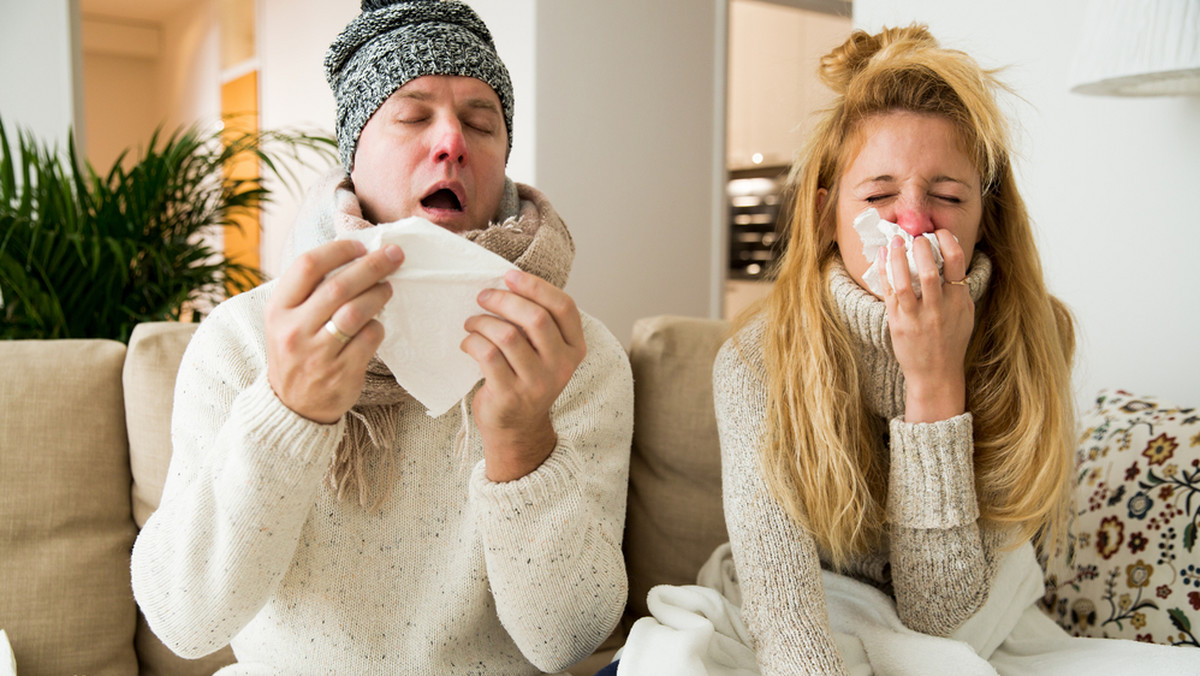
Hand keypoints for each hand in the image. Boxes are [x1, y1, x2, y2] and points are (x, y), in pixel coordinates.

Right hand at [265, 240, 403, 423]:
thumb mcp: (287, 320)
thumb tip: (354, 255)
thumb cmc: (296, 351)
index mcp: (278, 309)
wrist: (292, 406)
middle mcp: (293, 330)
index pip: (307, 266)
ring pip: (356, 311)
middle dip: (372, 266)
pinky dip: (378, 327)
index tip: (361, 246)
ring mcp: (317, 353)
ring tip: (388, 287)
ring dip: (379, 294)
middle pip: (338, 286)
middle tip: (394, 256)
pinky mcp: (341, 372)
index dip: (338, 250)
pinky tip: (378, 324)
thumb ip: (310, 291)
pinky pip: (369, 339)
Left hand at [461, 269, 585, 481]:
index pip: (564, 307)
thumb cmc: (526, 378)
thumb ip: (540, 322)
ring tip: (472, 322)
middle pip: (536, 318)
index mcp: (575, 349)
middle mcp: (561, 366)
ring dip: (482, 321)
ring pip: (508, 335)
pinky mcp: (510, 395)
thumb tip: (509, 282)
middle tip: (483, 296)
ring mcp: (537, 383)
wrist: (517, 428)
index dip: (536, 286)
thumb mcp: (546, 352)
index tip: (509, 276)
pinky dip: (472, 342)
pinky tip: (468, 343)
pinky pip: (487, 355)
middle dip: (504, 300)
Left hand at [881, 230, 973, 422]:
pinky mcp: (897, 323)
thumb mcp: (964, 314)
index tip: (939, 232)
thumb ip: (959, 289)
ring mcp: (916, 316)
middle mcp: (938, 308)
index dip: (948, 241)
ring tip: (896, 241)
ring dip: (899, 256)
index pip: (956, 263)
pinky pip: (889, 292)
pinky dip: (885, 271)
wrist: (936, 374)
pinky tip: (884, 257)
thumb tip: (951, 259)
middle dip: (921, 246)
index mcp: (958, 301)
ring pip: (905, 280)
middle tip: (916, 236)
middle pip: (929, 269)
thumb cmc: (951, 342)